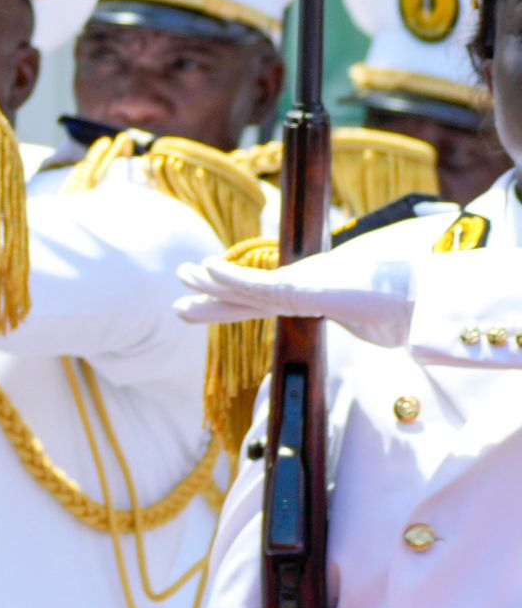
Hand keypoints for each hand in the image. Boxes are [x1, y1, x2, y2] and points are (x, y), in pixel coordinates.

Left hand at [172, 253, 417, 345]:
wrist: (426, 300)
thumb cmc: (407, 305)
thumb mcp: (378, 321)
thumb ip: (371, 324)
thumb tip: (386, 337)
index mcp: (316, 293)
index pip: (265, 301)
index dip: (233, 300)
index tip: (205, 298)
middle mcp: (305, 284)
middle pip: (248, 293)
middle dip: (213, 292)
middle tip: (181, 286)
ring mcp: (305, 282)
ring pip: (248, 286)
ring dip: (213, 282)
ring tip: (185, 273)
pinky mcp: (308, 286)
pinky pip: (261, 284)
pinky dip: (232, 277)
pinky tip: (208, 270)